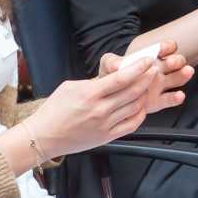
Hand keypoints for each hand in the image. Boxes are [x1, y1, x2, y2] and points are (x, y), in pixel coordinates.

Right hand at [25, 57, 157, 157]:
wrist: (44, 136)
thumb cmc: (54, 110)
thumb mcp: (70, 86)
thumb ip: (94, 81)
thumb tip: (112, 76)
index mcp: (90, 94)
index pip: (122, 78)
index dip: (139, 68)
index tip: (148, 60)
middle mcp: (100, 110)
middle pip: (133, 91)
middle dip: (146, 78)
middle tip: (153, 70)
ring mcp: (105, 125)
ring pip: (135, 107)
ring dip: (144, 94)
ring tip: (146, 86)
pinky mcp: (107, 137)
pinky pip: (131, 125)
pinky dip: (140, 114)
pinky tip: (140, 107)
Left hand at [98, 40, 192, 113]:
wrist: (109, 96)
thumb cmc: (111, 77)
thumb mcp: (108, 65)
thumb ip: (112, 62)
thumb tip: (118, 65)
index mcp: (149, 58)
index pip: (164, 48)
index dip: (167, 46)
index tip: (167, 48)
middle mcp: (158, 70)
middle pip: (175, 62)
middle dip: (176, 60)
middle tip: (173, 62)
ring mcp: (160, 86)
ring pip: (177, 78)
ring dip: (183, 74)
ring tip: (187, 72)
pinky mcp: (158, 101)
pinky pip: (170, 99)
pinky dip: (176, 98)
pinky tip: (179, 95)